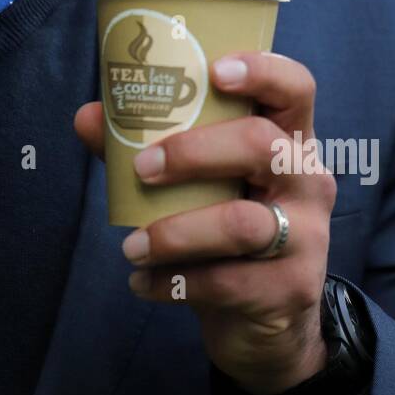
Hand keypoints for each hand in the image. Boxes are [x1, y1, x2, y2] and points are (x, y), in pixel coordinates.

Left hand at [74, 52, 336, 394]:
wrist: (266, 323)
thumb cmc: (226, 232)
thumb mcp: (196, 185)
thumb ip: (146, 147)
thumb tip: (88, 117)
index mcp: (288, 141)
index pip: (295, 89)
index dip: (262, 71)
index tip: (214, 71)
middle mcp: (307, 180)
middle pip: (262, 145)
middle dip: (192, 152)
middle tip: (142, 168)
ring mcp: (307, 236)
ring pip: (242, 224)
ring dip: (174, 233)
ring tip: (131, 246)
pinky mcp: (290, 289)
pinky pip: (226, 281)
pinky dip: (174, 282)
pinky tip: (144, 282)